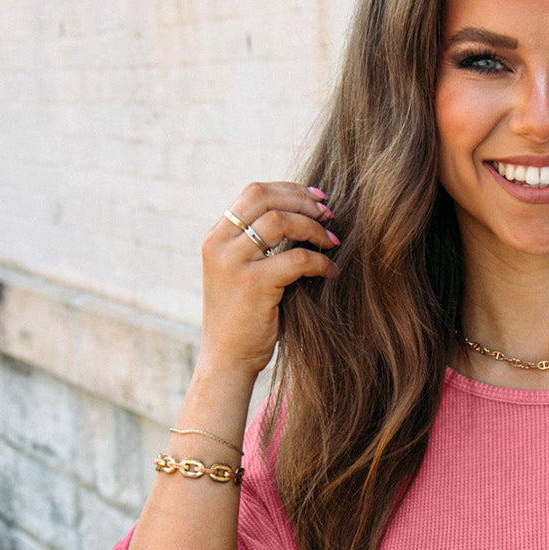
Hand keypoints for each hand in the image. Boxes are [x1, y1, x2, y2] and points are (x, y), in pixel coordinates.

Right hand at [199, 181, 340, 381]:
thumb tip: (298, 217)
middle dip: (303, 202)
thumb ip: (255, 245)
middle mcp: (220, 244)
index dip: (289, 190)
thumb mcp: (238, 273)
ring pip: (281, 222)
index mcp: (216, 237)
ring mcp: (234, 263)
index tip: (316, 198)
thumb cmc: (241, 318)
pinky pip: (296, 259)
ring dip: (313, 228)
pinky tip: (330, 271)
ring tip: (332, 242)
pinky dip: (319, 262)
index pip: (253, 193)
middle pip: (265, 198)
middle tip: (329, 214)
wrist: (226, 359)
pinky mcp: (254, 284)